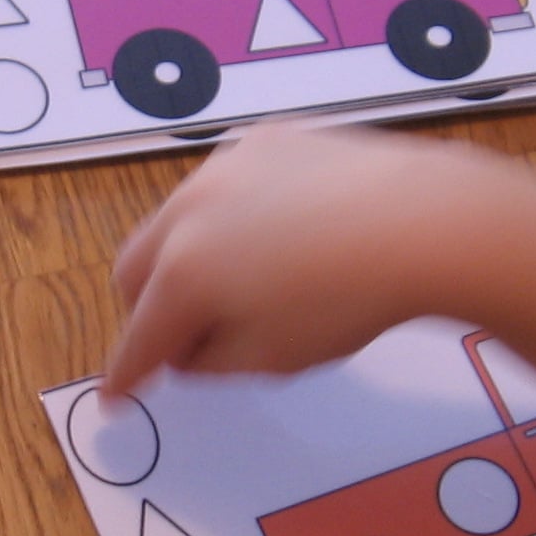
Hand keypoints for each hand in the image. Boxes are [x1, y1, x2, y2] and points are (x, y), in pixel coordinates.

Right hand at [103, 124, 514, 393]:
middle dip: (147, 308)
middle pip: (134, 268)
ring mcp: (224, 167)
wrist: (421, 221)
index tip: (115, 396)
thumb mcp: (273, 359)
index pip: (138, 338)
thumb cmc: (347, 302)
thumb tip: (186, 350)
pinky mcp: (266, 140)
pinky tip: (281, 235)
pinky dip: (230, 217)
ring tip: (240, 284)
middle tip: (184, 338)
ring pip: (176, 220)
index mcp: (181, 274)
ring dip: (186, 257)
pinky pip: (225, 186)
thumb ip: (210, 362)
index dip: (125, 374)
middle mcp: (187, 212)